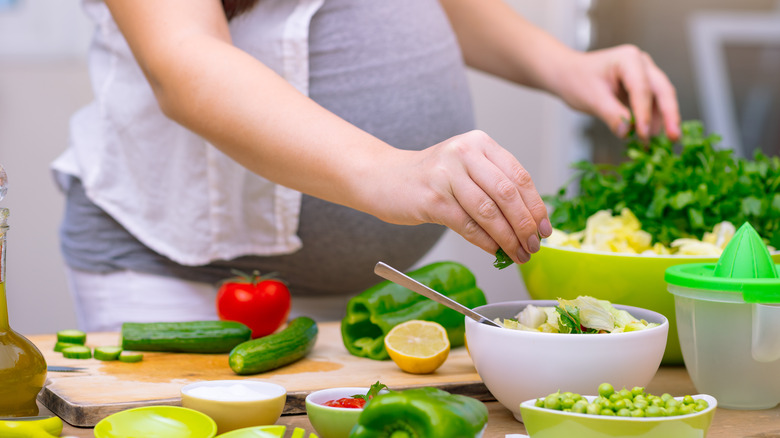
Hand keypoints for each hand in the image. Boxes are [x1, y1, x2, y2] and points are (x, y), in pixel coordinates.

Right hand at [371, 130, 551, 263]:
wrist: (384, 177)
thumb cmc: (430, 177)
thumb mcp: (466, 168)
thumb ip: (495, 185)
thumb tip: (529, 222)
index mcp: (480, 143)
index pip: (519, 176)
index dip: (536, 206)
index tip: (544, 228)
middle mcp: (464, 153)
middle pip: (507, 194)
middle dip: (525, 225)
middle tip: (533, 246)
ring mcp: (447, 174)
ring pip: (489, 212)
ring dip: (508, 238)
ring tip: (518, 254)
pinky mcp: (432, 198)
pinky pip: (468, 225)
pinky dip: (486, 242)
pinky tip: (495, 251)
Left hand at [554, 45, 679, 140]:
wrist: (568, 74)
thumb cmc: (577, 80)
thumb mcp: (591, 99)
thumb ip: (611, 114)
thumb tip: (627, 132)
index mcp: (628, 59)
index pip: (642, 88)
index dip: (644, 113)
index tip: (643, 134)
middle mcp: (641, 63)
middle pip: (662, 90)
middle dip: (669, 114)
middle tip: (674, 137)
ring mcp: (644, 74)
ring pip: (661, 97)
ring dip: (663, 120)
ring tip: (664, 142)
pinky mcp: (642, 86)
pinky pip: (652, 103)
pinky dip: (653, 119)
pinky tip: (651, 136)